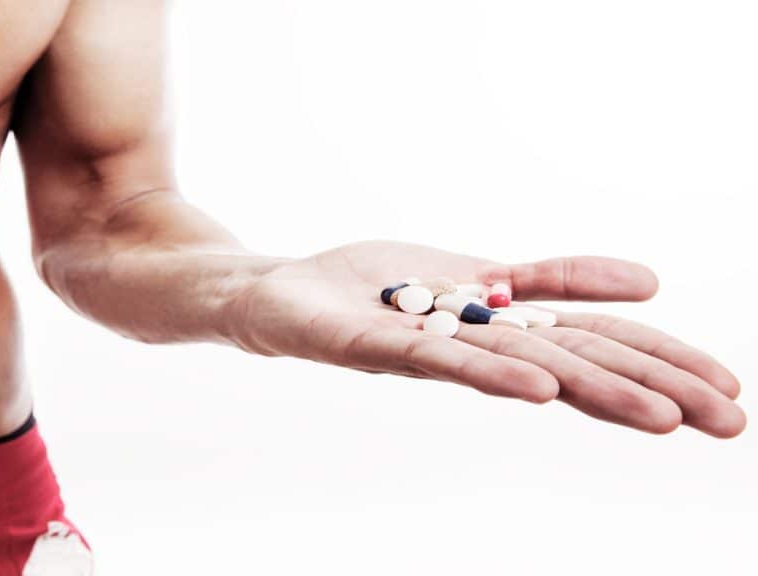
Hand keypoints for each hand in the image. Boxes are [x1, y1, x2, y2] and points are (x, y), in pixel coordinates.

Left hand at [225, 241, 744, 436]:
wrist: (283, 292)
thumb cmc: (379, 287)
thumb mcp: (481, 271)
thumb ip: (554, 278)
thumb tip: (648, 281)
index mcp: (504, 331)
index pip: (599, 344)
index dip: (663, 363)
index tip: (731, 395)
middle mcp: (475, 349)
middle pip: (574, 365)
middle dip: (650, 389)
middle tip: (730, 422)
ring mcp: (429, 349)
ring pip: (519, 370)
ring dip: (589, 392)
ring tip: (659, 418)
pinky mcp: (374, 344)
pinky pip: (438, 359)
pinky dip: (490, 373)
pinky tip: (538, 388)